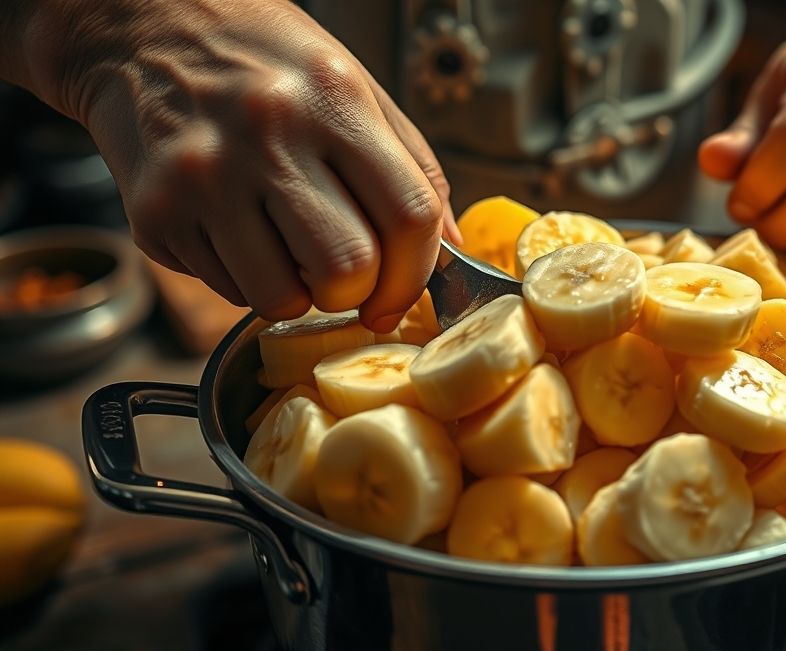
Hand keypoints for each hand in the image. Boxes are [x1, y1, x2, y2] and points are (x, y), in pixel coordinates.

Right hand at [32, 0, 457, 331]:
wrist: (146, 29)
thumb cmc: (264, 62)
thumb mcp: (356, 89)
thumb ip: (413, 169)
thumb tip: (452, 252)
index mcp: (332, 98)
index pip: (407, 216)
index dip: (417, 274)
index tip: (403, 294)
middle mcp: (266, 134)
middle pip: (347, 268)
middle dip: (356, 292)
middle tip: (345, 275)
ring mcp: (203, 176)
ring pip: (282, 297)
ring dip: (299, 294)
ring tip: (288, 250)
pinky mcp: (155, 214)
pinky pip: (227, 291)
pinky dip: (247, 280)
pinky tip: (240, 232)